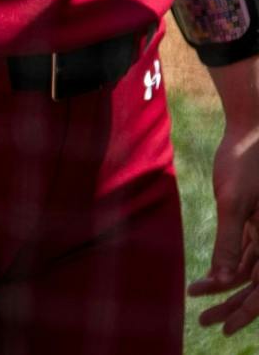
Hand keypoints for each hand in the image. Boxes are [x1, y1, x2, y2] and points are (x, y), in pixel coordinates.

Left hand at [192, 121, 258, 333]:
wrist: (252, 127)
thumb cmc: (245, 160)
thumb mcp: (233, 201)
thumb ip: (230, 241)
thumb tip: (224, 280)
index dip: (247, 311)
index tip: (223, 326)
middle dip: (236, 306)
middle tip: (206, 322)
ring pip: (252, 270)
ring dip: (228, 286)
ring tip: (199, 297)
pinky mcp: (256, 221)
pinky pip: (246, 252)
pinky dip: (229, 266)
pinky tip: (209, 279)